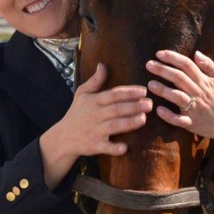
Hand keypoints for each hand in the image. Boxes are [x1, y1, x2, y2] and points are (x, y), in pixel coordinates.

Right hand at [39, 63, 151, 188]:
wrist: (64, 136)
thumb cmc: (77, 112)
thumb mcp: (82, 93)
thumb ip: (95, 81)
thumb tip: (103, 65)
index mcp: (93, 101)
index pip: (112, 95)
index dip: (128, 92)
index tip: (143, 91)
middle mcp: (94, 115)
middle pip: (116, 110)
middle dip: (134, 107)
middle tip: (150, 104)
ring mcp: (94, 131)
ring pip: (114, 126)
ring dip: (129, 123)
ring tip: (143, 119)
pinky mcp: (94, 146)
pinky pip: (105, 147)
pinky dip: (115, 148)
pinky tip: (125, 147)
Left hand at [146, 50, 213, 152]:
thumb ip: (209, 65)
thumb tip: (196, 53)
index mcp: (204, 81)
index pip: (187, 65)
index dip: (173, 58)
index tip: (159, 53)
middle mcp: (198, 93)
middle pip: (179, 78)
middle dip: (163, 70)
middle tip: (148, 64)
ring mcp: (195, 109)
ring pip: (178, 97)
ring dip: (163, 90)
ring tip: (150, 84)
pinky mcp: (192, 123)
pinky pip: (179, 120)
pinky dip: (169, 115)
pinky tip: (158, 110)